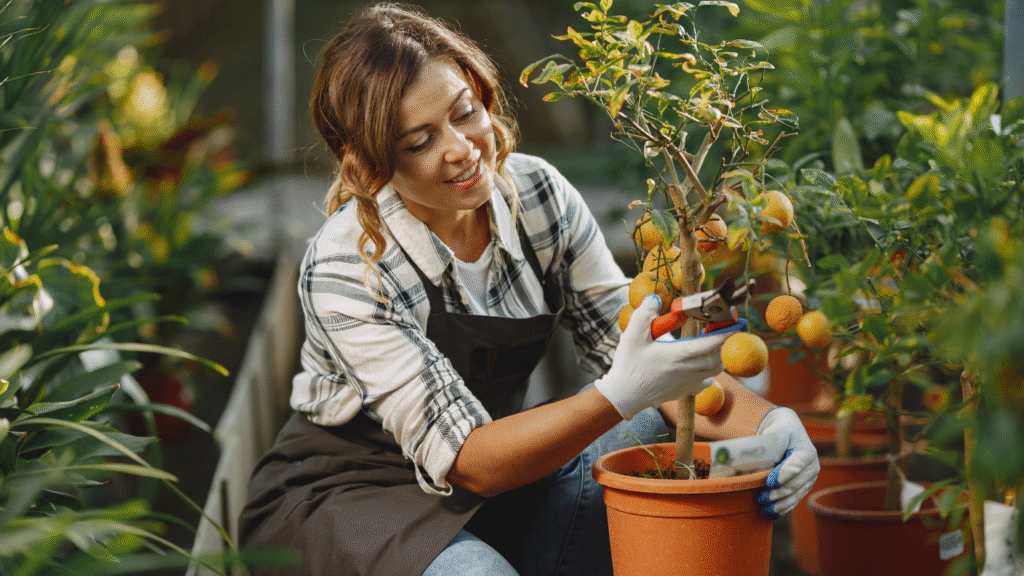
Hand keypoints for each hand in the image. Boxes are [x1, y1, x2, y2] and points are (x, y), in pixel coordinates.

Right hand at [596, 294, 727, 419]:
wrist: (625, 395)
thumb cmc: (629, 366)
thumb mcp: (632, 336)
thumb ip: (644, 314)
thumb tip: (654, 298)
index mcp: (679, 355)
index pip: (712, 343)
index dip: (727, 333)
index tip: (737, 323)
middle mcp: (689, 370)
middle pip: (720, 356)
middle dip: (723, 341)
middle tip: (718, 327)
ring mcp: (690, 382)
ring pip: (716, 369)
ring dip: (718, 355)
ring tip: (711, 342)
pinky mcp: (687, 391)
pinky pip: (708, 380)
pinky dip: (710, 370)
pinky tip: (699, 363)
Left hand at [755, 407, 819, 517]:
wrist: (788, 431)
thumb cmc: (780, 430)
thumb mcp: (777, 430)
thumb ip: (772, 443)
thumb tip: (760, 459)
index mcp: (807, 452)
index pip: (796, 466)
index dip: (783, 476)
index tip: (770, 482)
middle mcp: (812, 467)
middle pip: (795, 485)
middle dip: (777, 493)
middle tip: (760, 498)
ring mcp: (809, 479)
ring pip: (795, 495)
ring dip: (779, 503)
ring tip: (763, 507)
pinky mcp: (804, 486)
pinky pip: (795, 500)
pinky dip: (783, 507)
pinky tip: (771, 513)